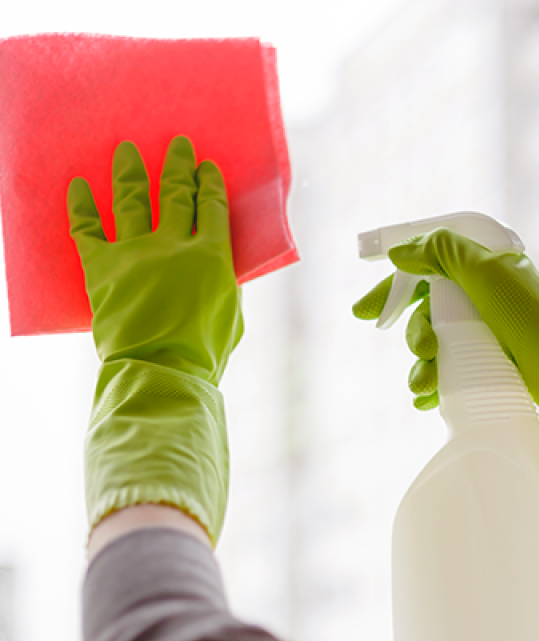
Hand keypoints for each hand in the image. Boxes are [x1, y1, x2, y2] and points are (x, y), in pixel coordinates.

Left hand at [69, 136, 242, 543]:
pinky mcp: (104, 267)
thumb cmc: (204, 353)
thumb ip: (225, 286)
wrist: (161, 371)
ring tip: (127, 150)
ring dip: (131, 171)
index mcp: (212, 257)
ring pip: (133, 199)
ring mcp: (137, 253)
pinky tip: (79, 186)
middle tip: (177, 145)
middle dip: (178, 165)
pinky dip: (82, 206)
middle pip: (176, 193)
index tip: (207, 167)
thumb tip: (219, 271)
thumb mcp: (232, 317)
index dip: (210, 183)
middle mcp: (174, 245)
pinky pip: (88, 228)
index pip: (212, 207)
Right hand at [354, 229, 538, 447]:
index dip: (390, 289)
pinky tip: (425, 399)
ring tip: (425, 384)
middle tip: (422, 349)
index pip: (422, 271)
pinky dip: (433, 386)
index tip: (361, 311)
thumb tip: (400, 251)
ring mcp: (486, 335)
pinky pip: (449, 374)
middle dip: (413, 333)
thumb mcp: (483, 269)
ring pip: (435, 348)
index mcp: (479, 269)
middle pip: (424, 314)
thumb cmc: (530, 315)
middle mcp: (480, 300)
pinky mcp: (490, 367)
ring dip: (421, 366)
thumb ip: (439, 251)